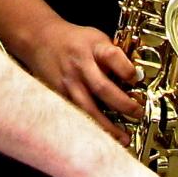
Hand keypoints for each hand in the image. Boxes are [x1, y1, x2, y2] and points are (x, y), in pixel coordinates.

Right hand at [26, 19, 142, 144]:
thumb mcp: (97, 38)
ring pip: (87, 108)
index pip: (112, 57)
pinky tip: (100, 137)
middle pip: (101, 88)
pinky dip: (90, 128)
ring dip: (107, 125)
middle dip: (122, 104)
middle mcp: (80, 66)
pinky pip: (76, 115)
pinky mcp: (59, 96)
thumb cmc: (73, 40)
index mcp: (93, 48)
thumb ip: (114, 55)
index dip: (126, 69)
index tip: (136, 79)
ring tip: (122, 138)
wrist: (40, 39)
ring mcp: (68, 83)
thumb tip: (137, 78)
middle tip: (137, 113)